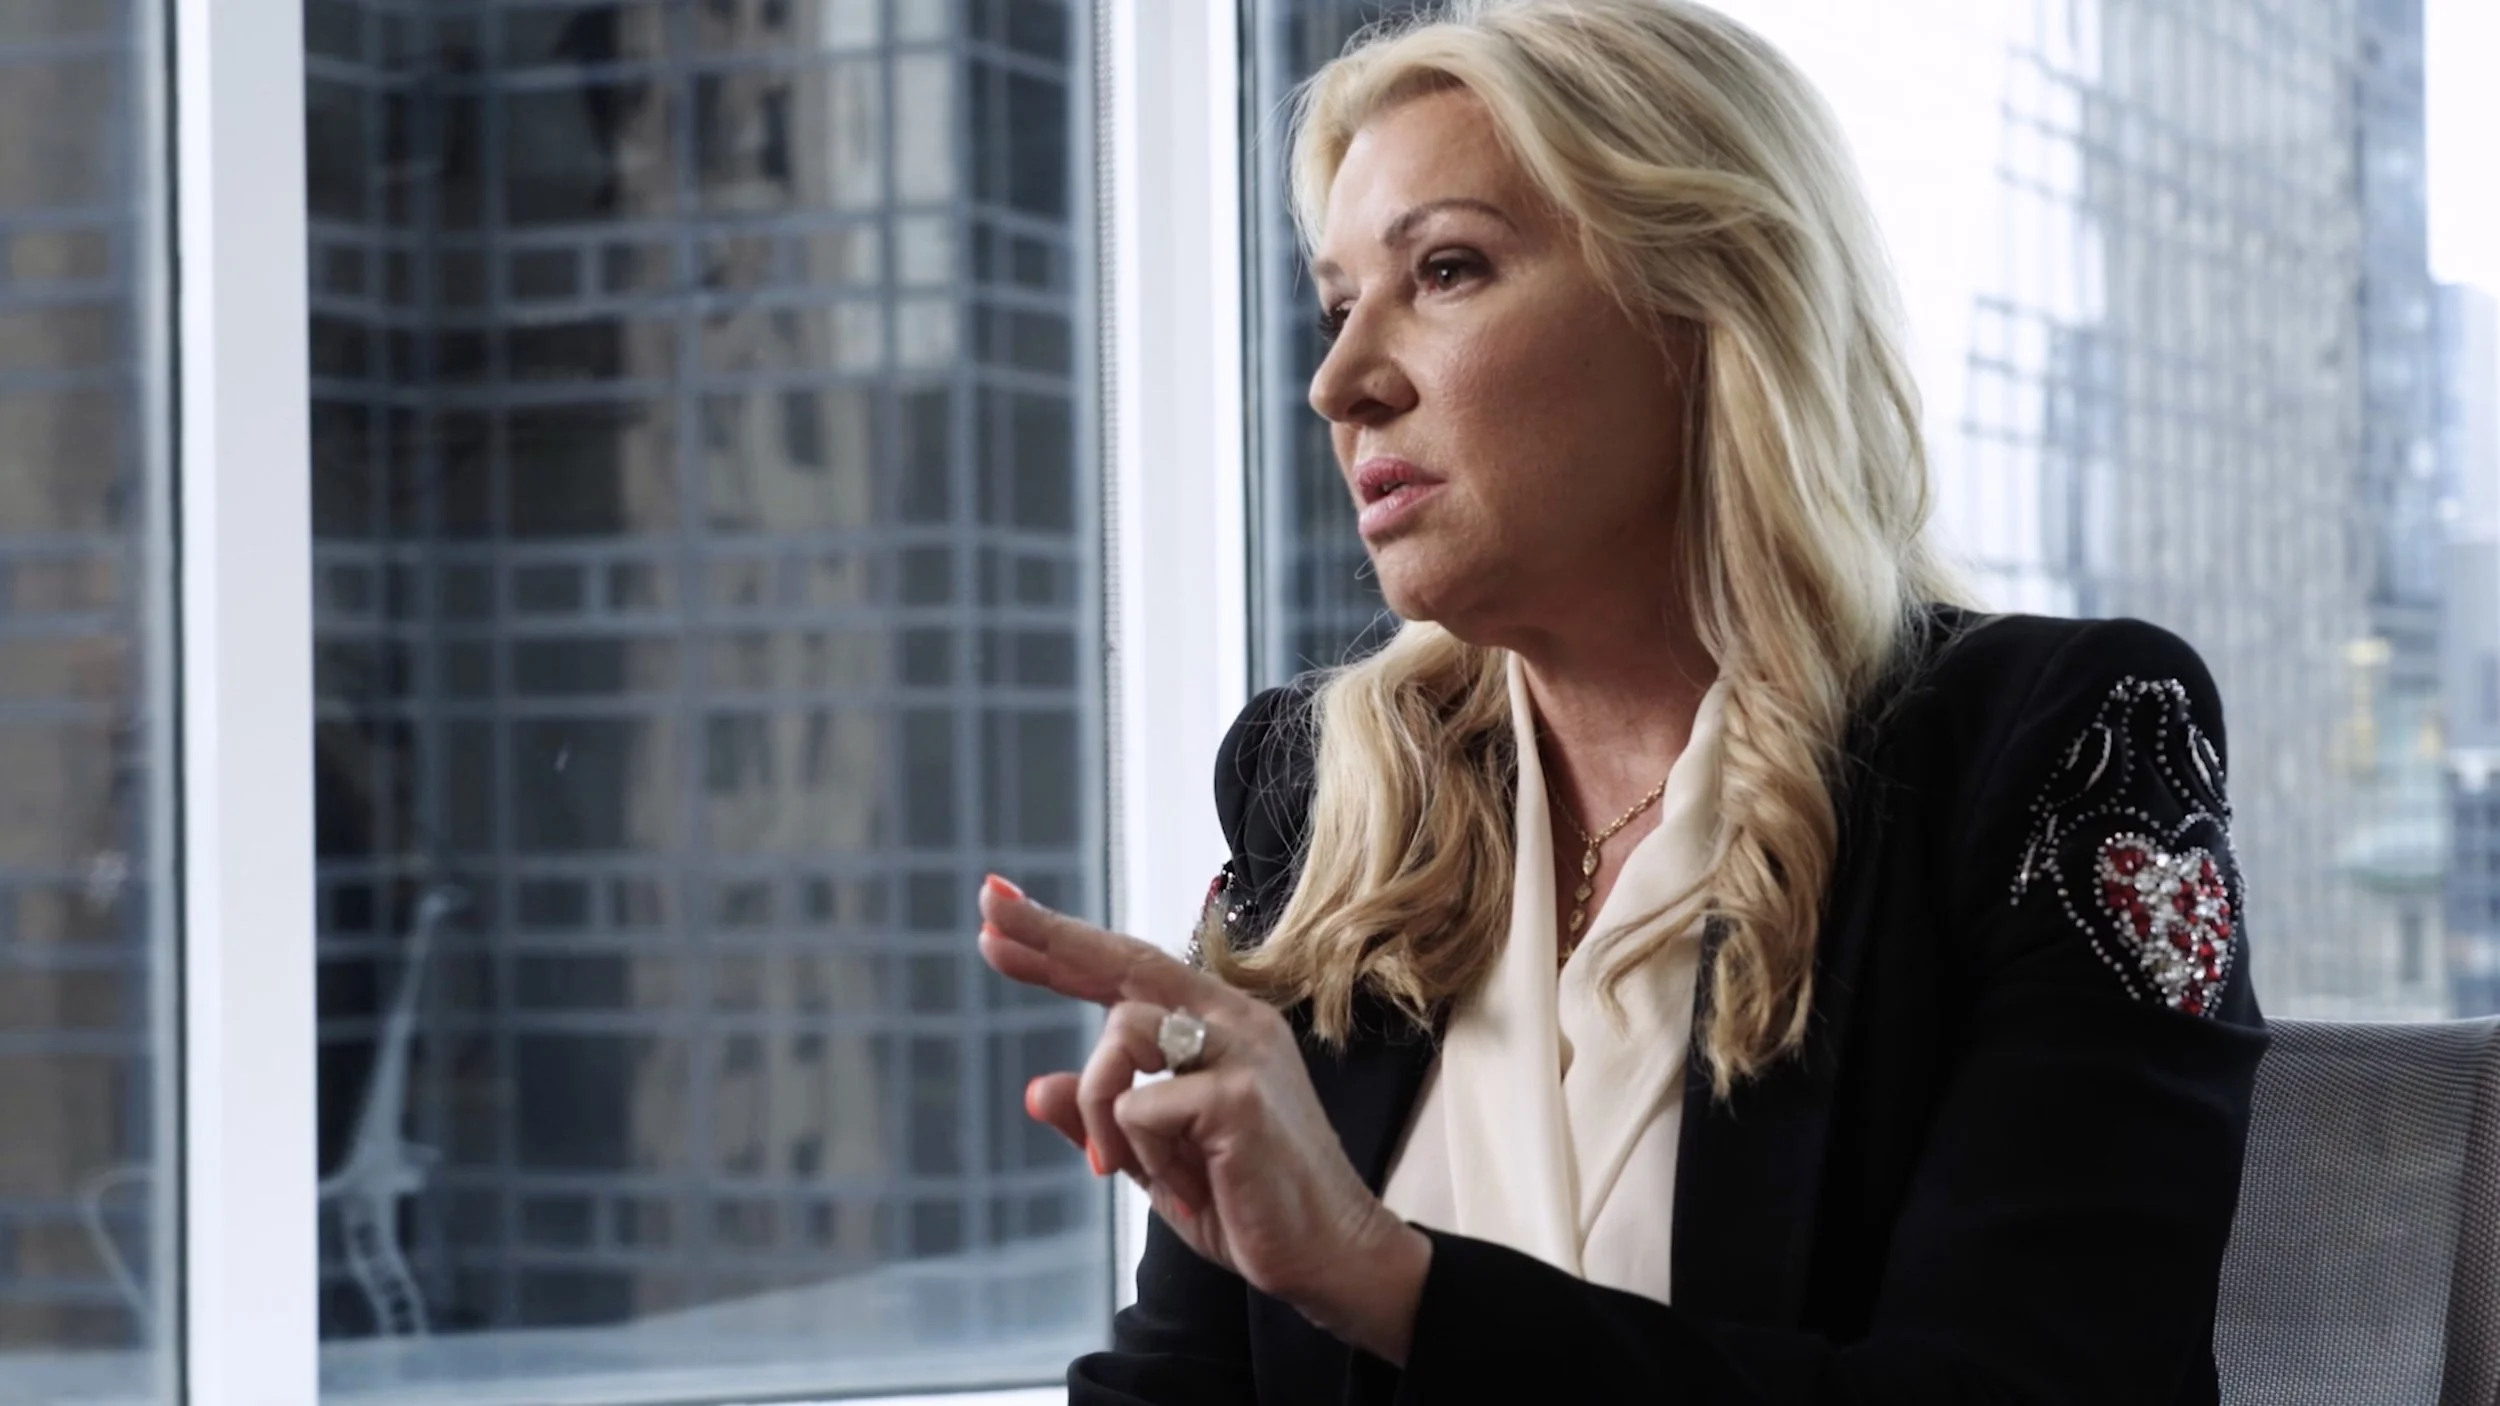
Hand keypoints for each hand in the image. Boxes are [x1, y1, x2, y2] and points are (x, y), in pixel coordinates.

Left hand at [976, 875, 1431, 1362]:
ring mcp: (1240, 1052)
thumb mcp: (1155, 1160)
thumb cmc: (1249, 1203)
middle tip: (988, 914)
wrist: (1327, 1257)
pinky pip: (1140, 1108)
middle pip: (1125, 962)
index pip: (1128, 971)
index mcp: (1217, 1027)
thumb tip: (1032, 1088)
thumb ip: (1104, 1119)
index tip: (998, 916)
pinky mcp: (1239, 1095)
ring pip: (1121, 1035)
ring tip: (1119, 1169)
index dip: (1062, 944)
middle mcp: (1232, 1022)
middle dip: (1050, 937)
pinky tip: (1185, 1188)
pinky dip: (1141, 1155)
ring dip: (1100, 1109)